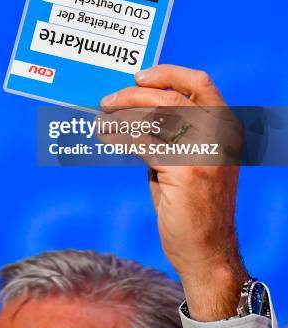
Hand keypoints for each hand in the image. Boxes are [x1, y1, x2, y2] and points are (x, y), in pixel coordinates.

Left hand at [101, 64, 247, 321]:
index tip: (138, 77)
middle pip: (169, 97)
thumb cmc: (191, 205)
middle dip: (132, 95)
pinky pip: (144, 144)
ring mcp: (206, 152)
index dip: (167, 74)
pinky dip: (121, 138)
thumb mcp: (190, 159)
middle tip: (107, 102)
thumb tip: (133, 106)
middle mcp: (220, 134)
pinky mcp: (188, 171)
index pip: (199, 83)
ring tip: (102, 123)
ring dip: (120, 117)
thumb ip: (173, 132)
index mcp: (224, 126)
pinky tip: (108, 139)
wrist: (207, 252)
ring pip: (153, 118)